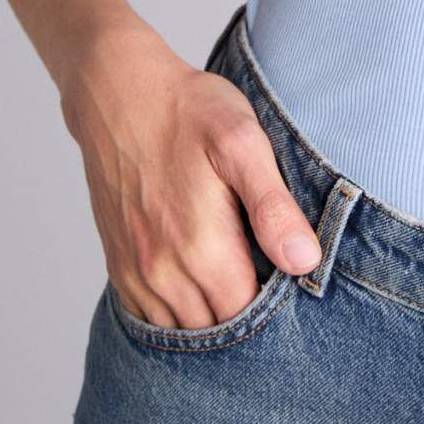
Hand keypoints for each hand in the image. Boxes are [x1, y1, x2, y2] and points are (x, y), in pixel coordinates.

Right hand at [64, 24, 321, 330]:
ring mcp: (136, 273)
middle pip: (217, 329)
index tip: (289, 273)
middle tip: (268, 271)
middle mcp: (163, 272)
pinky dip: (178, 313)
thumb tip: (304, 262)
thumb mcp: (243, 142)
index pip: (250, 314)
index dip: (277, 303)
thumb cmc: (188, 110)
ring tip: (238, 274)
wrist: (119, 93)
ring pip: (183, 330)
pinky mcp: (119, 266)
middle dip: (246, 312)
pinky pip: (151, 319)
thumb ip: (273, 206)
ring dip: (212, 316)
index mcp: (201, 247)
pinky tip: (200, 280)